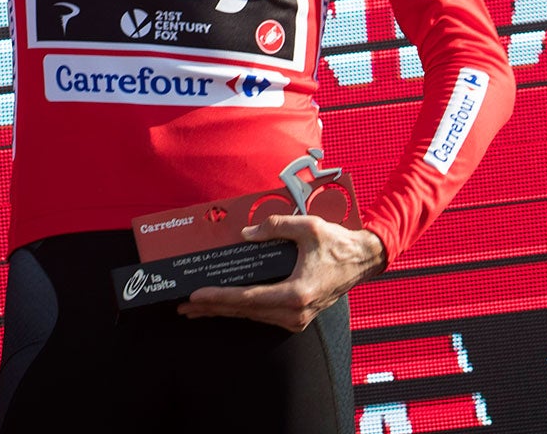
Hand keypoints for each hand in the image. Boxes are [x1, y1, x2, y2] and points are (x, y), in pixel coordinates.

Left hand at [178, 215, 385, 332]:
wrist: (363, 260)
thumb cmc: (338, 244)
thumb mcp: (308, 227)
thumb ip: (275, 227)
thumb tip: (246, 234)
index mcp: (296, 294)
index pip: (248, 298)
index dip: (219, 297)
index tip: (196, 296)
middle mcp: (294, 313)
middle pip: (244, 311)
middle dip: (212, 309)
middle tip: (184, 306)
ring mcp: (296, 319)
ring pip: (251, 315)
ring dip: (223, 311)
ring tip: (196, 308)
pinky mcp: (297, 317)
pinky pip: (262, 314)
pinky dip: (240, 309)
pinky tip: (224, 306)